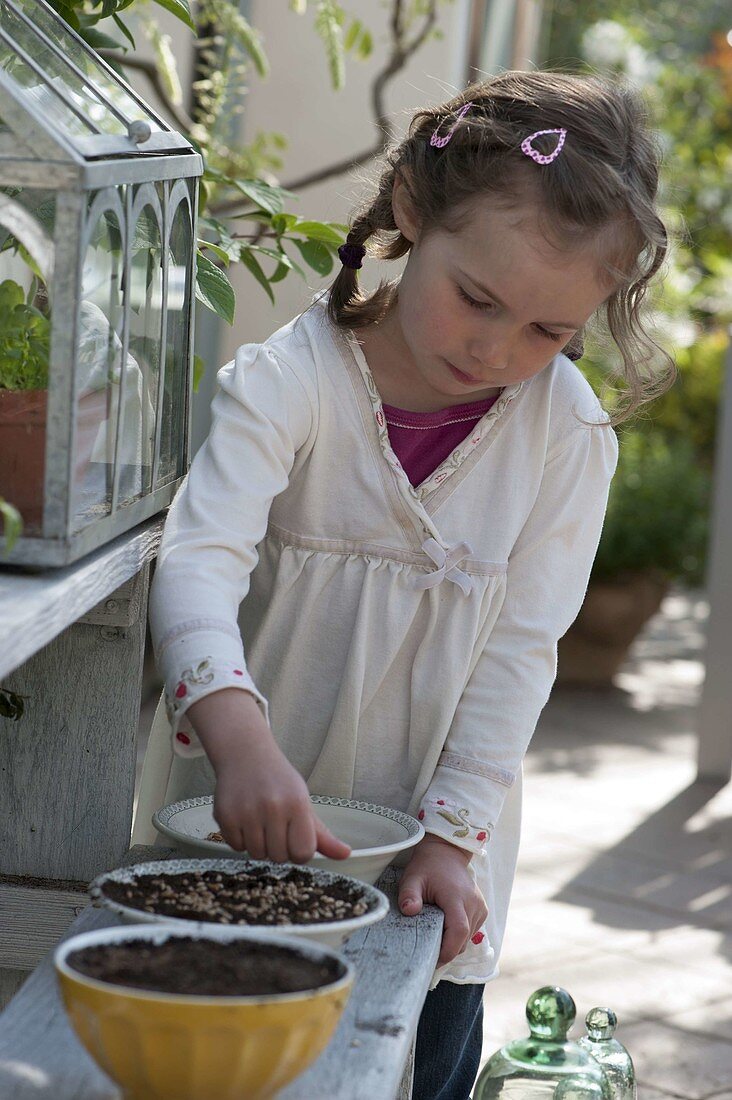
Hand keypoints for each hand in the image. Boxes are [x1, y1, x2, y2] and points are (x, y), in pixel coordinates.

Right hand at [186, 689, 350, 863]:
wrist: (245, 755)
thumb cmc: (279, 782)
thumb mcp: (304, 803)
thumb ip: (323, 835)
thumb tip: (346, 855)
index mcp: (297, 804)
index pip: (303, 852)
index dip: (299, 851)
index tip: (294, 838)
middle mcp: (273, 807)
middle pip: (279, 857)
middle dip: (278, 848)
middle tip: (275, 826)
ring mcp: (247, 811)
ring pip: (256, 854)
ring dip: (259, 844)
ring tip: (260, 822)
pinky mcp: (225, 815)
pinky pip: (236, 847)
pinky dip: (240, 839)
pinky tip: (244, 820)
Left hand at [398, 834, 487, 966]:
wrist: (446, 853)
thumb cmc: (427, 867)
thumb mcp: (412, 878)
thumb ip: (409, 895)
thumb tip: (409, 910)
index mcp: (457, 897)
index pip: (458, 931)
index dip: (447, 950)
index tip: (432, 960)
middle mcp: (473, 903)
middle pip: (463, 939)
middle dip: (447, 950)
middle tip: (428, 953)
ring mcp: (480, 907)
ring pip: (468, 938)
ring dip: (453, 943)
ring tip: (435, 937)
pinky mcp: (482, 910)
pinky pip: (471, 932)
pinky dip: (459, 936)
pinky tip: (445, 929)